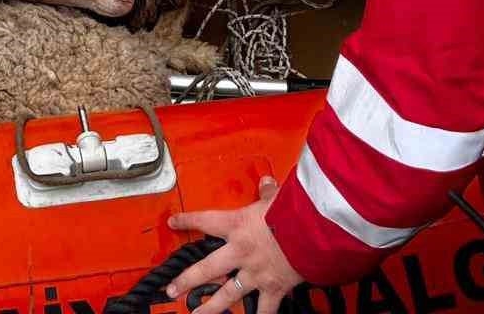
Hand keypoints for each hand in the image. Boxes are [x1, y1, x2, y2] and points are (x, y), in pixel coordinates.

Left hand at [164, 176, 302, 313]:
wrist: (311, 233)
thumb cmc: (291, 212)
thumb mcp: (275, 198)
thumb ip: (268, 193)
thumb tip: (267, 182)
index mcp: (237, 225)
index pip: (206, 221)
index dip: (187, 221)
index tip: (173, 222)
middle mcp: (240, 252)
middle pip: (207, 269)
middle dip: (187, 280)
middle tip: (172, 290)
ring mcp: (255, 273)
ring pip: (227, 295)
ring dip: (210, 307)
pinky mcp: (273, 288)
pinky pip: (263, 309)